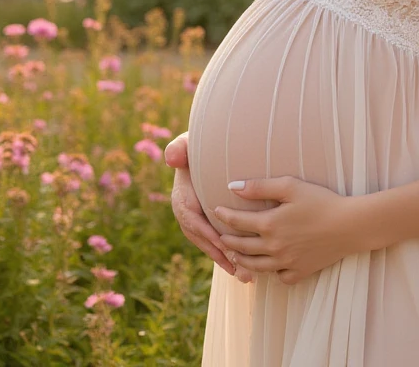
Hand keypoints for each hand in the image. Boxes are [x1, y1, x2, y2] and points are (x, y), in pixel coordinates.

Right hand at [166, 133, 254, 283]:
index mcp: (182, 197)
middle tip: (237, 269)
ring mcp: (198, 222)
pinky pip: (217, 244)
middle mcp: (187, 214)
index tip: (222, 243)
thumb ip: (180, 147)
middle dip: (219, 255)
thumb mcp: (188, 143)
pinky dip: (229, 256)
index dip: (205, 231)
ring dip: (227, 261)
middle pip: (201, 239)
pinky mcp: (209, 226)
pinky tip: (245, 269)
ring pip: (210, 246)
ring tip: (245, 276)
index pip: (191, 218)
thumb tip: (173, 158)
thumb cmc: (198, 147)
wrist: (203, 153)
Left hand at [212, 176, 362, 284]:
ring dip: (241, 259)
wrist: (349, 225)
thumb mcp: (290, 186)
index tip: (216, 210)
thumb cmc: (321, 201)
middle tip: (220, 236)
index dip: (224, 216)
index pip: (237, 222)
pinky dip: (271, 273)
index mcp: (269, 224)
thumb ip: (259, 186)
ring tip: (235, 253)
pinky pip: (279, 278)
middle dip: (227, 240)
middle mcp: (273, 247)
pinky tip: (269, 266)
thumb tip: (232, 186)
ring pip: (255, 266)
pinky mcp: (300, 272)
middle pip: (242, 247)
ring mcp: (286, 262)